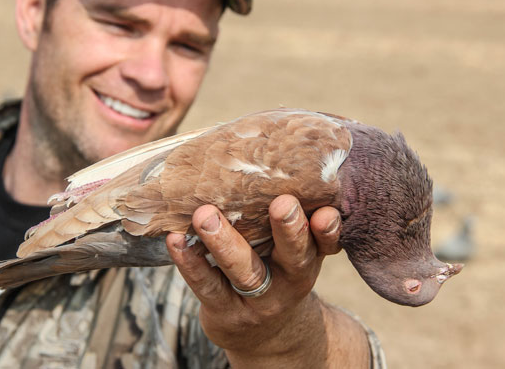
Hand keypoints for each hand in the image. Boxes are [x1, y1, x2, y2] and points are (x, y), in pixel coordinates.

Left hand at [165, 194, 342, 365]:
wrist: (265, 336)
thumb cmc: (279, 274)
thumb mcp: (298, 253)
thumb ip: (298, 221)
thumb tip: (293, 169)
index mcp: (310, 260)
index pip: (325, 244)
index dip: (329, 230)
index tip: (326, 213)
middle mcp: (289, 281)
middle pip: (294, 257)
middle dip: (290, 231)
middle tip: (282, 203)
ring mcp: (257, 300)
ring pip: (243, 270)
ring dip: (224, 242)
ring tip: (205, 215)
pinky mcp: (224, 310)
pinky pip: (206, 285)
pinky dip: (190, 262)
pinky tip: (175, 239)